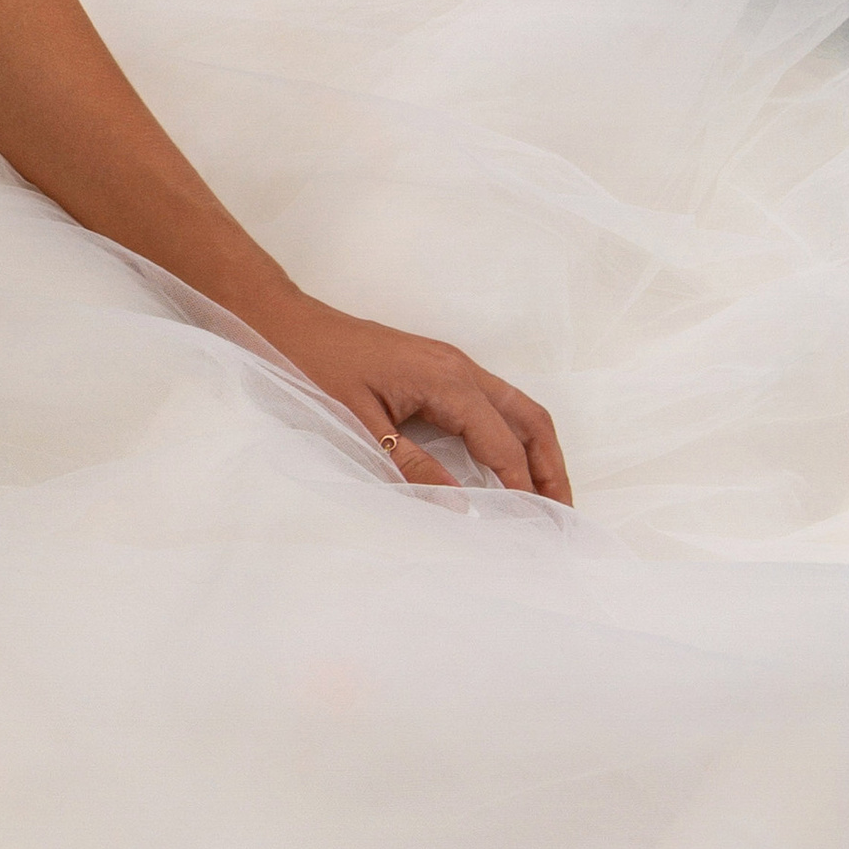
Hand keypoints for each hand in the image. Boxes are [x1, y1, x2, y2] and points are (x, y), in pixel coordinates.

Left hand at [262, 296, 573, 504]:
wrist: (285, 322)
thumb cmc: (315, 368)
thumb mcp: (359, 425)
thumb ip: (410, 466)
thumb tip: (461, 507)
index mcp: (447, 381)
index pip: (501, 443)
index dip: (521, 487)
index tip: (538, 525)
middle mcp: (460, 368)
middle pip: (529, 419)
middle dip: (550, 467)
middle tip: (563, 513)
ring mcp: (453, 363)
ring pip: (517, 407)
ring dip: (537, 449)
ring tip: (546, 494)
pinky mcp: (440, 366)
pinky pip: (494, 401)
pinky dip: (514, 433)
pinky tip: (508, 462)